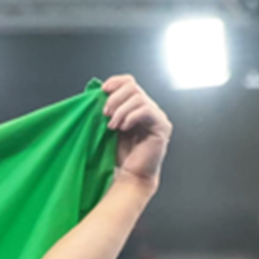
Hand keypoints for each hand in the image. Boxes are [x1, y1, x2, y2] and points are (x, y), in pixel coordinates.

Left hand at [101, 74, 170, 188]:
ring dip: (121, 110)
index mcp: (137, 107)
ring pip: (138, 98)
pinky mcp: (162, 126)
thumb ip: (108, 110)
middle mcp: (149, 109)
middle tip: (105, 113)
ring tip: (112, 126)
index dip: (116, 82)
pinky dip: (130, 117)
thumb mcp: (110, 128)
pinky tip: (123, 128)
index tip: (103, 90)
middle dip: (115, 98)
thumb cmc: (121, 156)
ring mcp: (157, 116)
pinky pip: (146, 110)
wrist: (131, 176)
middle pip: (133, 87)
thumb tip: (97, 94)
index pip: (130, 82)